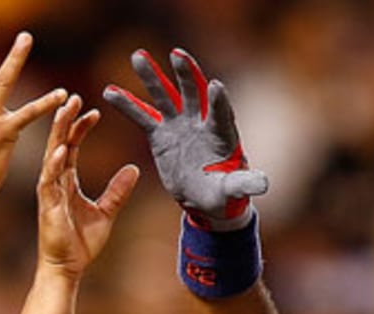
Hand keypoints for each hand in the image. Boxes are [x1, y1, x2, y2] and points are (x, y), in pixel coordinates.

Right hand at [36, 95, 138, 277]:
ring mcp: (49, 193)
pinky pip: (49, 181)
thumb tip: (134, 168)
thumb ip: (117, 191)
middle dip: (65, 120)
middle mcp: (55, 182)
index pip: (72, 146)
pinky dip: (54, 165)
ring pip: (52, 155)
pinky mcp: (47, 207)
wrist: (67, 269)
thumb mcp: (106, 212)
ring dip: (58, 132)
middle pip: (59, 143)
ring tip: (64, 110)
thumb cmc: (81, 244)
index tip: (93, 111)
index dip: (81, 127)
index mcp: (67, 181)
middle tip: (72, 96)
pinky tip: (61, 149)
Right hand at [103, 48, 266, 228]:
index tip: (214, 86)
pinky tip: (110, 92)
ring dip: (151, 77)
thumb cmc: (223, 193)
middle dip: (186, 75)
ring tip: (137, 57)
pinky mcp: (161, 135)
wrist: (205, 197)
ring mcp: (179, 125)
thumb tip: (262, 184)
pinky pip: (143, 117)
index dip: (218, 101)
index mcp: (221, 134)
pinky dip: (127, 105)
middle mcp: (200, 122)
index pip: (221, 113)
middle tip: (177, 56)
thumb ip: (245, 183)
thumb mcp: (234, 190)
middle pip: (193, 93)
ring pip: (165, 97)